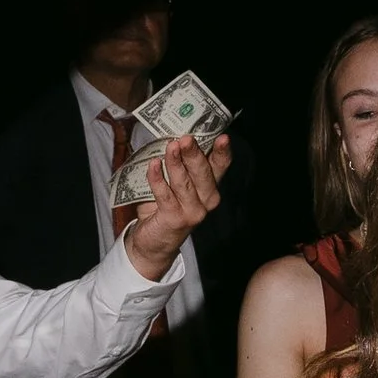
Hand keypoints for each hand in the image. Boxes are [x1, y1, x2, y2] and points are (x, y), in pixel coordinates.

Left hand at [121, 135, 228, 278]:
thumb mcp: (178, 184)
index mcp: (209, 187)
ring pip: (184, 183)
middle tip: (186, 138)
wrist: (154, 241)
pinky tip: (154, 165)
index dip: (222, 152)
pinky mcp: (174, 219)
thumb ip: (180, 164)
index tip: (223, 138)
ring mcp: (192, 212)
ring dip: (176, 163)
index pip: (220, 167)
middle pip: (203, 173)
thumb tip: (171, 136)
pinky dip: (158, 179)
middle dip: (194, 154)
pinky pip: (165, 195)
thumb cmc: (165, 206)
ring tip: (170, 147)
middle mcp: (206, 201)